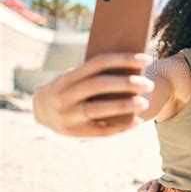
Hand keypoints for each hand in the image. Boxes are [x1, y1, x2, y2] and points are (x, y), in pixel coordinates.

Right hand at [32, 52, 153, 136]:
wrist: (40, 110)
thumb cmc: (71, 88)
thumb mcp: (76, 77)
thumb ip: (96, 73)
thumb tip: (131, 68)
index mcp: (68, 76)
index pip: (99, 62)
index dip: (124, 59)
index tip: (147, 58)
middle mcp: (64, 95)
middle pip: (99, 85)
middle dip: (126, 83)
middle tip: (149, 84)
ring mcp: (67, 115)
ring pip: (98, 109)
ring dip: (124, 106)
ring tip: (145, 103)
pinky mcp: (74, 132)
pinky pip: (100, 131)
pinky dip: (121, 127)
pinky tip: (137, 121)